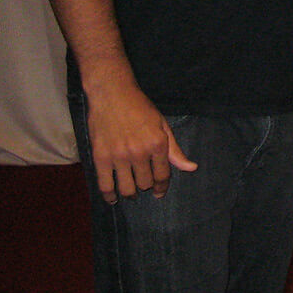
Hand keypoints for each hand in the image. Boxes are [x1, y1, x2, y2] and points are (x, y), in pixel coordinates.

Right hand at [86, 79, 196, 201]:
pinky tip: (113, 198)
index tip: (160, 192)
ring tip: (131, 192)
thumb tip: (191, 168)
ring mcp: (119, 156)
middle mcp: (139, 153)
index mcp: (157, 145)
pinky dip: (109, 195)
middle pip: (145, 184)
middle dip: (146, 187)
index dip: (162, 187)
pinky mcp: (100, 157)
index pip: (163, 176)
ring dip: (131, 193)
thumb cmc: (140, 108)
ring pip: (127, 188)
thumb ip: (175, 150)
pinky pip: (105, 184)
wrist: (112, 94)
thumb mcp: (163, 126)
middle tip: (144, 184)